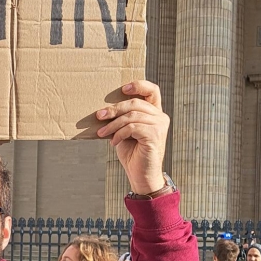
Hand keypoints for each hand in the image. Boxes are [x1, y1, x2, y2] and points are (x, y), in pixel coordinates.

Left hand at [96, 81, 169, 195]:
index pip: (152, 90)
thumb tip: (103, 109)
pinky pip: (132, 127)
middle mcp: (161, 117)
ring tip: (102, 132)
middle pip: (136, 103)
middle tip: (99, 116)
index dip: (139, 85)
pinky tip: (113, 142)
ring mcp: (159, 126)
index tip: (123, 88)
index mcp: (155, 113)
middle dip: (114, 108)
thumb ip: (122, 118)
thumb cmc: (132, 153)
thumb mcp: (125, 131)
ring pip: (132, 116)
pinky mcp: (154, 135)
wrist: (141, 175)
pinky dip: (119, 134)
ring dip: (113, 124)